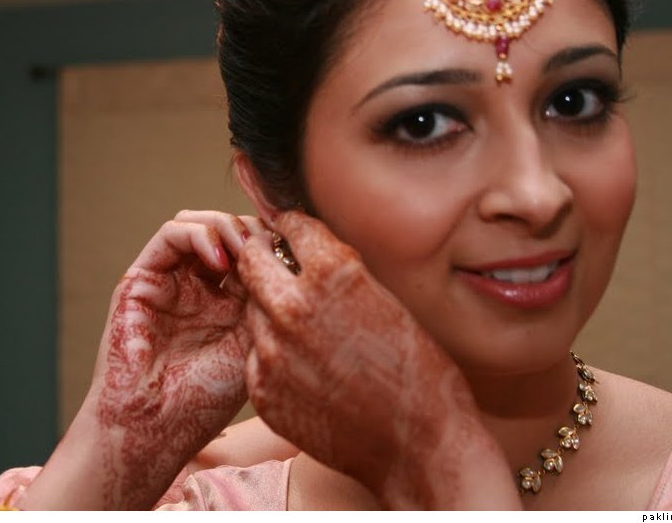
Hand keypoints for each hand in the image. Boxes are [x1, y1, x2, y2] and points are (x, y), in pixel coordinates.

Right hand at [24, 211, 264, 509]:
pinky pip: (172, 234)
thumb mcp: (255, 341)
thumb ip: (267, 297)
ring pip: (201, 223)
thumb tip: (291, 252)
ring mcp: (170, 279)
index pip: (254, 249)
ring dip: (229, 227)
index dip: (275, 242)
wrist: (155, 426)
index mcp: (229, 300)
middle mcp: (199, 285)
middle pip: (229, 230)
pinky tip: (222, 262)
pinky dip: (201, 236)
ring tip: (248, 250)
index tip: (298, 252)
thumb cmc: (207, 398)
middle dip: (255, 231)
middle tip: (273, 247)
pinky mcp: (142, 277)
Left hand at [237, 211, 516, 508]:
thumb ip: (339, 273)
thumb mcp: (385, 301)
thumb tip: (307, 250)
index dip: (293, 227)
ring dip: (268, 309)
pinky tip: (305, 368)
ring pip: (251, 310)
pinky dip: (272, 355)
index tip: (291, 231)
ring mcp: (272, 351)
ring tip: (303, 328)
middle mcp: (293, 306)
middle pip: (252, 260)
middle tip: (274, 263)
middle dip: (263, 256)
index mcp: (333, 274)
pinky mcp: (262, 390)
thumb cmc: (417, 372)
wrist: (420, 446)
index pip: (291, 225)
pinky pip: (255, 355)